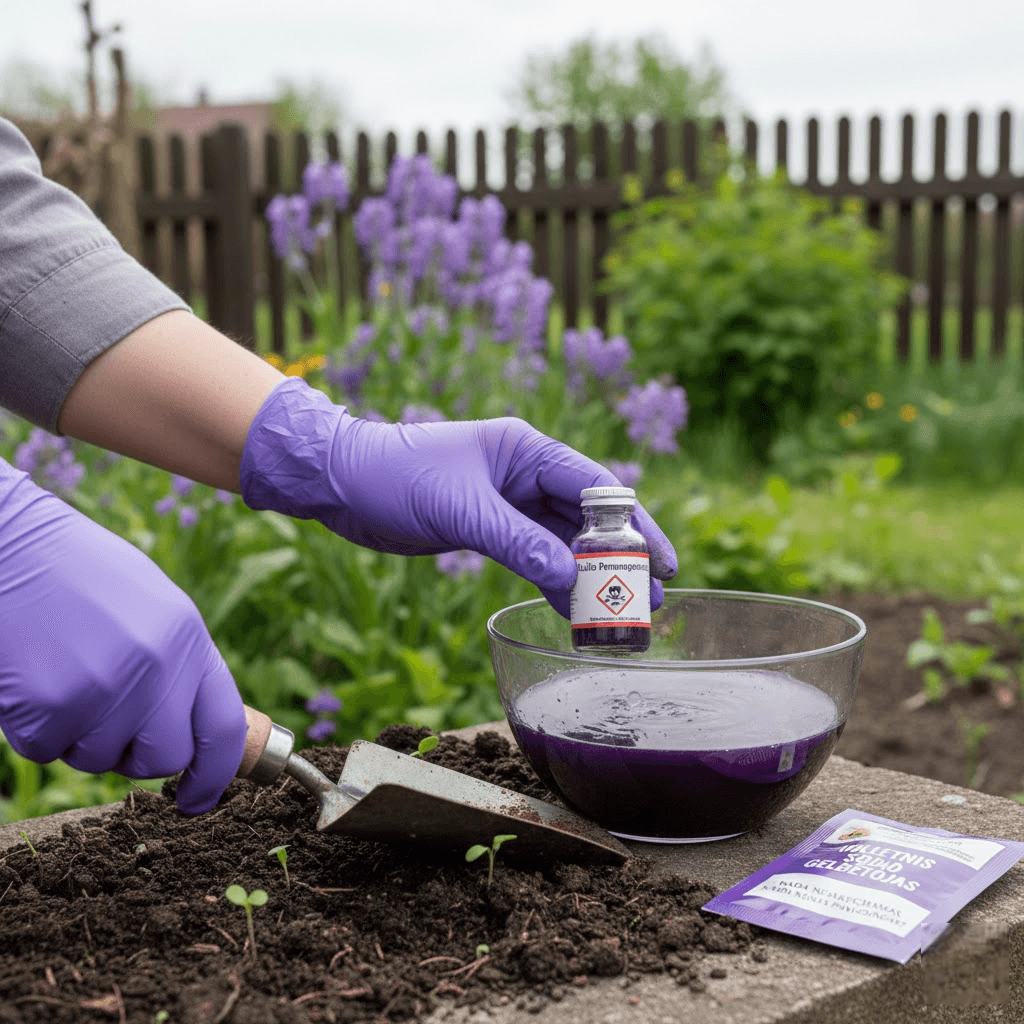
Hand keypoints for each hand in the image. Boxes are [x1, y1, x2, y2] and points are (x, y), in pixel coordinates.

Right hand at [0, 460, 244, 813]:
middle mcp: (157, 667)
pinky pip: (48, 749)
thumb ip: (180, 665)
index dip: (218, 774)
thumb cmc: (81, 576)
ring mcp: (106, 687)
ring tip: (67, 675)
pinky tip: (34, 677)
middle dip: (139, 757)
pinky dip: (37, 728)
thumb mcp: (154, 608)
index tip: (199, 798)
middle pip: (166, 758)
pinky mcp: (51, 704)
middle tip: (111, 725)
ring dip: (81, 736)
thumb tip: (196, 731)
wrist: (11, 544)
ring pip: (102, 759)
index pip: (225, 727)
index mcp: (189, 640)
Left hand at [240, 378, 676, 615]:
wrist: (338, 481)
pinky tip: (571, 608)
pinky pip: (533, 554)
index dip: (634, 527)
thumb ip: (518, 543)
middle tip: (653, 599)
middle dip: (621, 557)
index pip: (596, 488)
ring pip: (562, 541)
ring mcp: (507, 501)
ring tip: (623, 614)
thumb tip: (571, 581)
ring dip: (590, 574)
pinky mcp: (487, 526)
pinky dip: (552, 580)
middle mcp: (524, 472)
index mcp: (526, 450)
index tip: (663, 563)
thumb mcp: (461, 509)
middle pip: (587, 517)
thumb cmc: (395, 476)